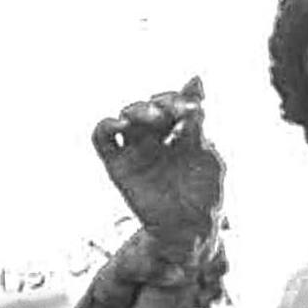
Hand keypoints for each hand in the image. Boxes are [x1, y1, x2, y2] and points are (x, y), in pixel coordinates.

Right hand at [92, 77, 224, 246]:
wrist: (190, 229)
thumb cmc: (204, 194)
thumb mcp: (206, 154)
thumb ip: (196, 122)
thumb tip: (195, 78)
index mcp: (177, 133)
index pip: (172, 104)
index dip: (180, 100)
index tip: (195, 110)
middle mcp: (154, 138)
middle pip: (148, 107)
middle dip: (161, 104)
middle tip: (174, 113)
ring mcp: (135, 150)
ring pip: (125, 117)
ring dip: (138, 110)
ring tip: (155, 117)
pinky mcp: (117, 165)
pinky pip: (102, 138)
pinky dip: (106, 125)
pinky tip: (121, 123)